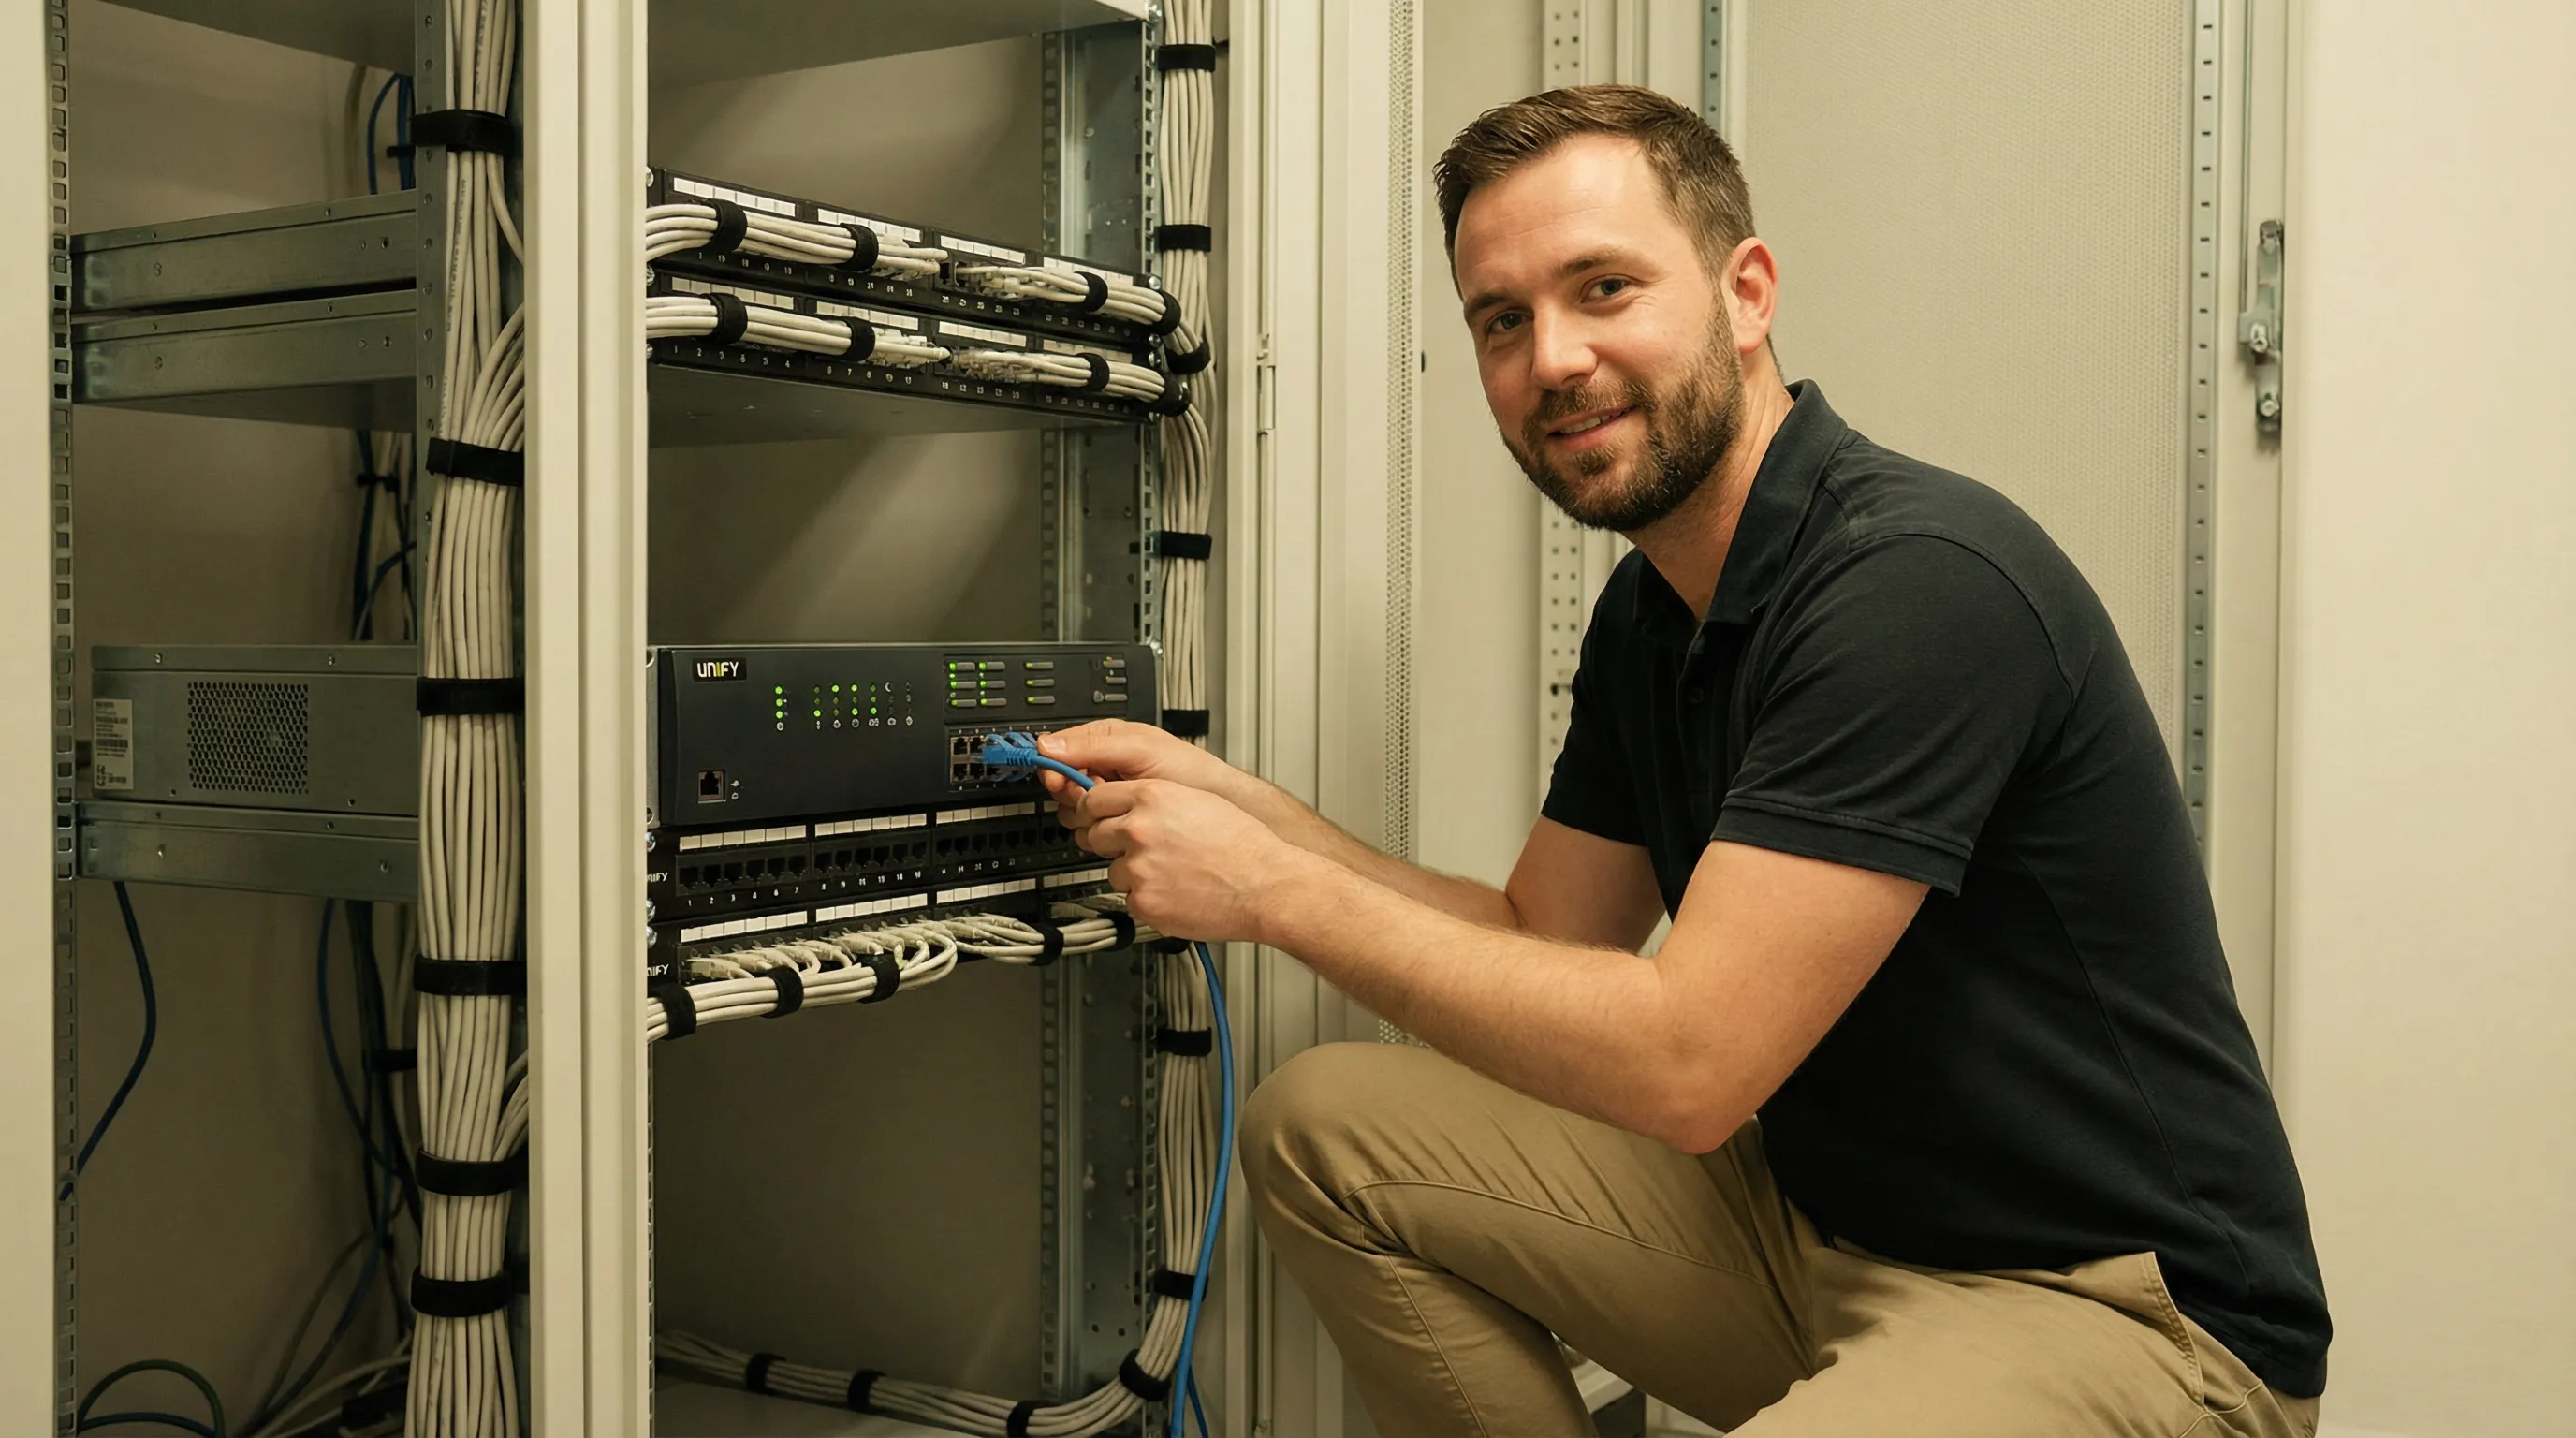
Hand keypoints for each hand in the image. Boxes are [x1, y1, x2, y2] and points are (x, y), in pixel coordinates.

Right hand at [1036, 718, 1245, 821]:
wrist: (1219, 807)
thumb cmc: (1190, 770)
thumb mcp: (1140, 749)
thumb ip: (1094, 745)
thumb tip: (1048, 744)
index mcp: (1104, 742)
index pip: (1059, 754)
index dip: (1055, 769)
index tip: (1060, 781)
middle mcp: (1103, 770)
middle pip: (1062, 788)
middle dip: (1078, 795)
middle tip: (1101, 793)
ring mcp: (1110, 800)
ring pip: (1074, 814)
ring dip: (1091, 816)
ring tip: (1120, 809)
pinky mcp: (1117, 825)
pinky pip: (1092, 833)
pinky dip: (1102, 833)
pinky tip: (1123, 827)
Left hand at [1065, 778, 1314, 941]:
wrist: (1265, 886)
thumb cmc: (1243, 846)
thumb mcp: (1197, 800)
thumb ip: (1155, 799)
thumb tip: (1128, 803)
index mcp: (1152, 796)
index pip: (1094, 799)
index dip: (1096, 810)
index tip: (1099, 817)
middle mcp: (1139, 829)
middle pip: (1095, 835)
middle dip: (1113, 843)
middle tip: (1144, 849)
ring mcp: (1139, 867)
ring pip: (1113, 871)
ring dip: (1134, 874)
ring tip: (1173, 873)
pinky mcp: (1144, 902)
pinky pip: (1130, 900)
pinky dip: (1148, 900)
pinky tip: (1177, 892)